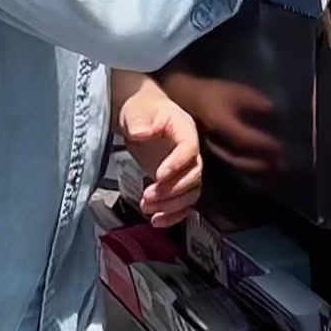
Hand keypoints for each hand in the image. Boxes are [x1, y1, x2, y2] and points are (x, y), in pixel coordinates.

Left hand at [117, 77, 202, 228]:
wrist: (139, 115)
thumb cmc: (140, 109)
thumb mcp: (136, 111)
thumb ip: (139, 121)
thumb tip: (141, 133)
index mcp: (185, 129)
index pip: (190, 149)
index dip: (178, 164)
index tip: (158, 176)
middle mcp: (190, 151)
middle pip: (194, 176)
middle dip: (172, 190)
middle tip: (147, 196)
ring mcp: (184, 169)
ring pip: (191, 193)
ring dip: (171, 206)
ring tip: (146, 207)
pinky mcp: (176, 182)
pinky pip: (184, 203)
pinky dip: (173, 215)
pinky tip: (156, 221)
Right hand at [159, 73, 282, 178]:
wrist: (183, 99)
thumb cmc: (212, 93)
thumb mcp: (235, 91)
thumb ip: (255, 102)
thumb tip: (275, 112)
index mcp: (222, 124)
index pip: (245, 139)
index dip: (263, 145)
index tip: (281, 147)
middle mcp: (216, 141)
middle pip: (241, 159)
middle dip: (263, 164)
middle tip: (283, 166)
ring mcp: (211, 150)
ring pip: (236, 165)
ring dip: (256, 170)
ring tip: (276, 171)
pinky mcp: (211, 154)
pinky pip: (231, 165)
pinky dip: (247, 169)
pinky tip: (261, 170)